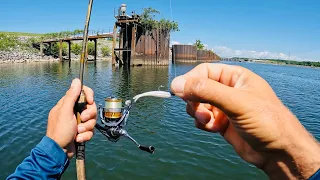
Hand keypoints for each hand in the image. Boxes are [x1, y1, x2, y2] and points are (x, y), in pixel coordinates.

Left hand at [46, 79, 96, 158]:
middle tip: (82, 119)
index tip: (90, 102)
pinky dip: (85, 135)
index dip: (89, 95)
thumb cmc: (60, 131)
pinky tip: (78, 139)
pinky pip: (90, 130)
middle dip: (89, 115)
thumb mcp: (65, 112)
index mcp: (68, 104)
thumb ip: (71, 96)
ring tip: (78, 132)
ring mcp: (78, 122)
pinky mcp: (82, 131)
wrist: (59, 151)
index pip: (82, 92)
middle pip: (91, 107)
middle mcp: (74, 111)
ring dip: (86, 127)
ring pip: (92, 120)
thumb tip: (76, 80)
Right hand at [171, 63, 319, 178]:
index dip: (190, 80)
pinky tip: (215, 129)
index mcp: (235, 77)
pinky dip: (203, 124)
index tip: (179, 92)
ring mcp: (224, 107)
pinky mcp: (222, 123)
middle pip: (198, 88)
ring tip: (209, 122)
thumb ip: (206, 91)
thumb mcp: (236, 102)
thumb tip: (177, 84)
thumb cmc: (267, 122)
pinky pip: (202, 119)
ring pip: (198, 104)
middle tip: (199, 111)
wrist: (279, 152)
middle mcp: (228, 90)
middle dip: (194, 100)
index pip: (204, 71)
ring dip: (198, 113)